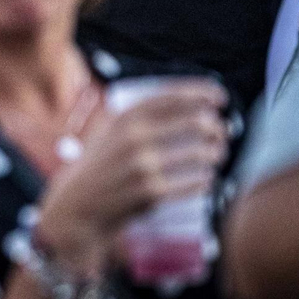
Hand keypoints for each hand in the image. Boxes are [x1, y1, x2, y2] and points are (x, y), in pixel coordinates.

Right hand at [36, 78, 227, 276]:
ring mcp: (143, 166)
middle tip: (221, 133)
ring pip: (201, 154)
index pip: (173, 96)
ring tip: (215, 156)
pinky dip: (206, 180)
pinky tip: (207, 178)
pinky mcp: (151, 192)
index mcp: (124, 117)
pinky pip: (195, 183)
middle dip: (216, 128)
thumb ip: (137, 117)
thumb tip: (183, 105)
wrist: (78, 205)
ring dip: (215, 154)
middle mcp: (134, 137)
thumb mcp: (108, 132)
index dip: (202, 93)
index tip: (220, 97)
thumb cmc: (98, 167)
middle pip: (195, 123)